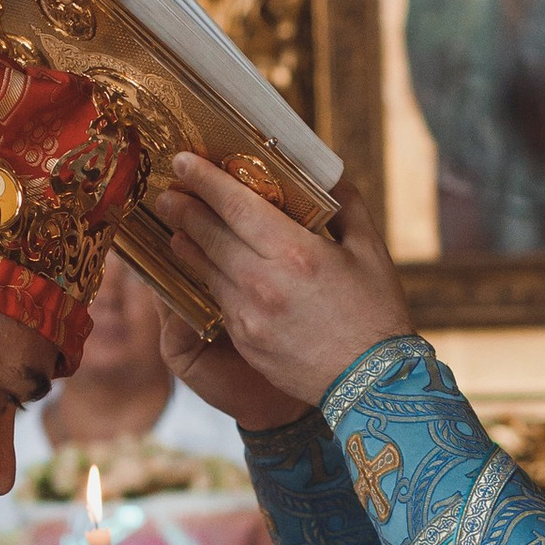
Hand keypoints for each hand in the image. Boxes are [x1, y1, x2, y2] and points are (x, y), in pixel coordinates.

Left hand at [158, 156, 414, 413]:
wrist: (373, 384)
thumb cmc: (377, 313)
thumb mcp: (371, 250)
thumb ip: (347, 205)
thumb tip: (330, 173)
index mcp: (296, 252)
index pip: (235, 206)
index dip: (205, 180)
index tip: (182, 160)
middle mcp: (264, 281)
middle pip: (209, 234)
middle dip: (183, 209)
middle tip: (167, 191)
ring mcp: (249, 313)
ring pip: (206, 268)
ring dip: (187, 243)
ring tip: (176, 227)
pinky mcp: (245, 338)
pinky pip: (218, 299)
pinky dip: (207, 277)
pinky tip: (204, 267)